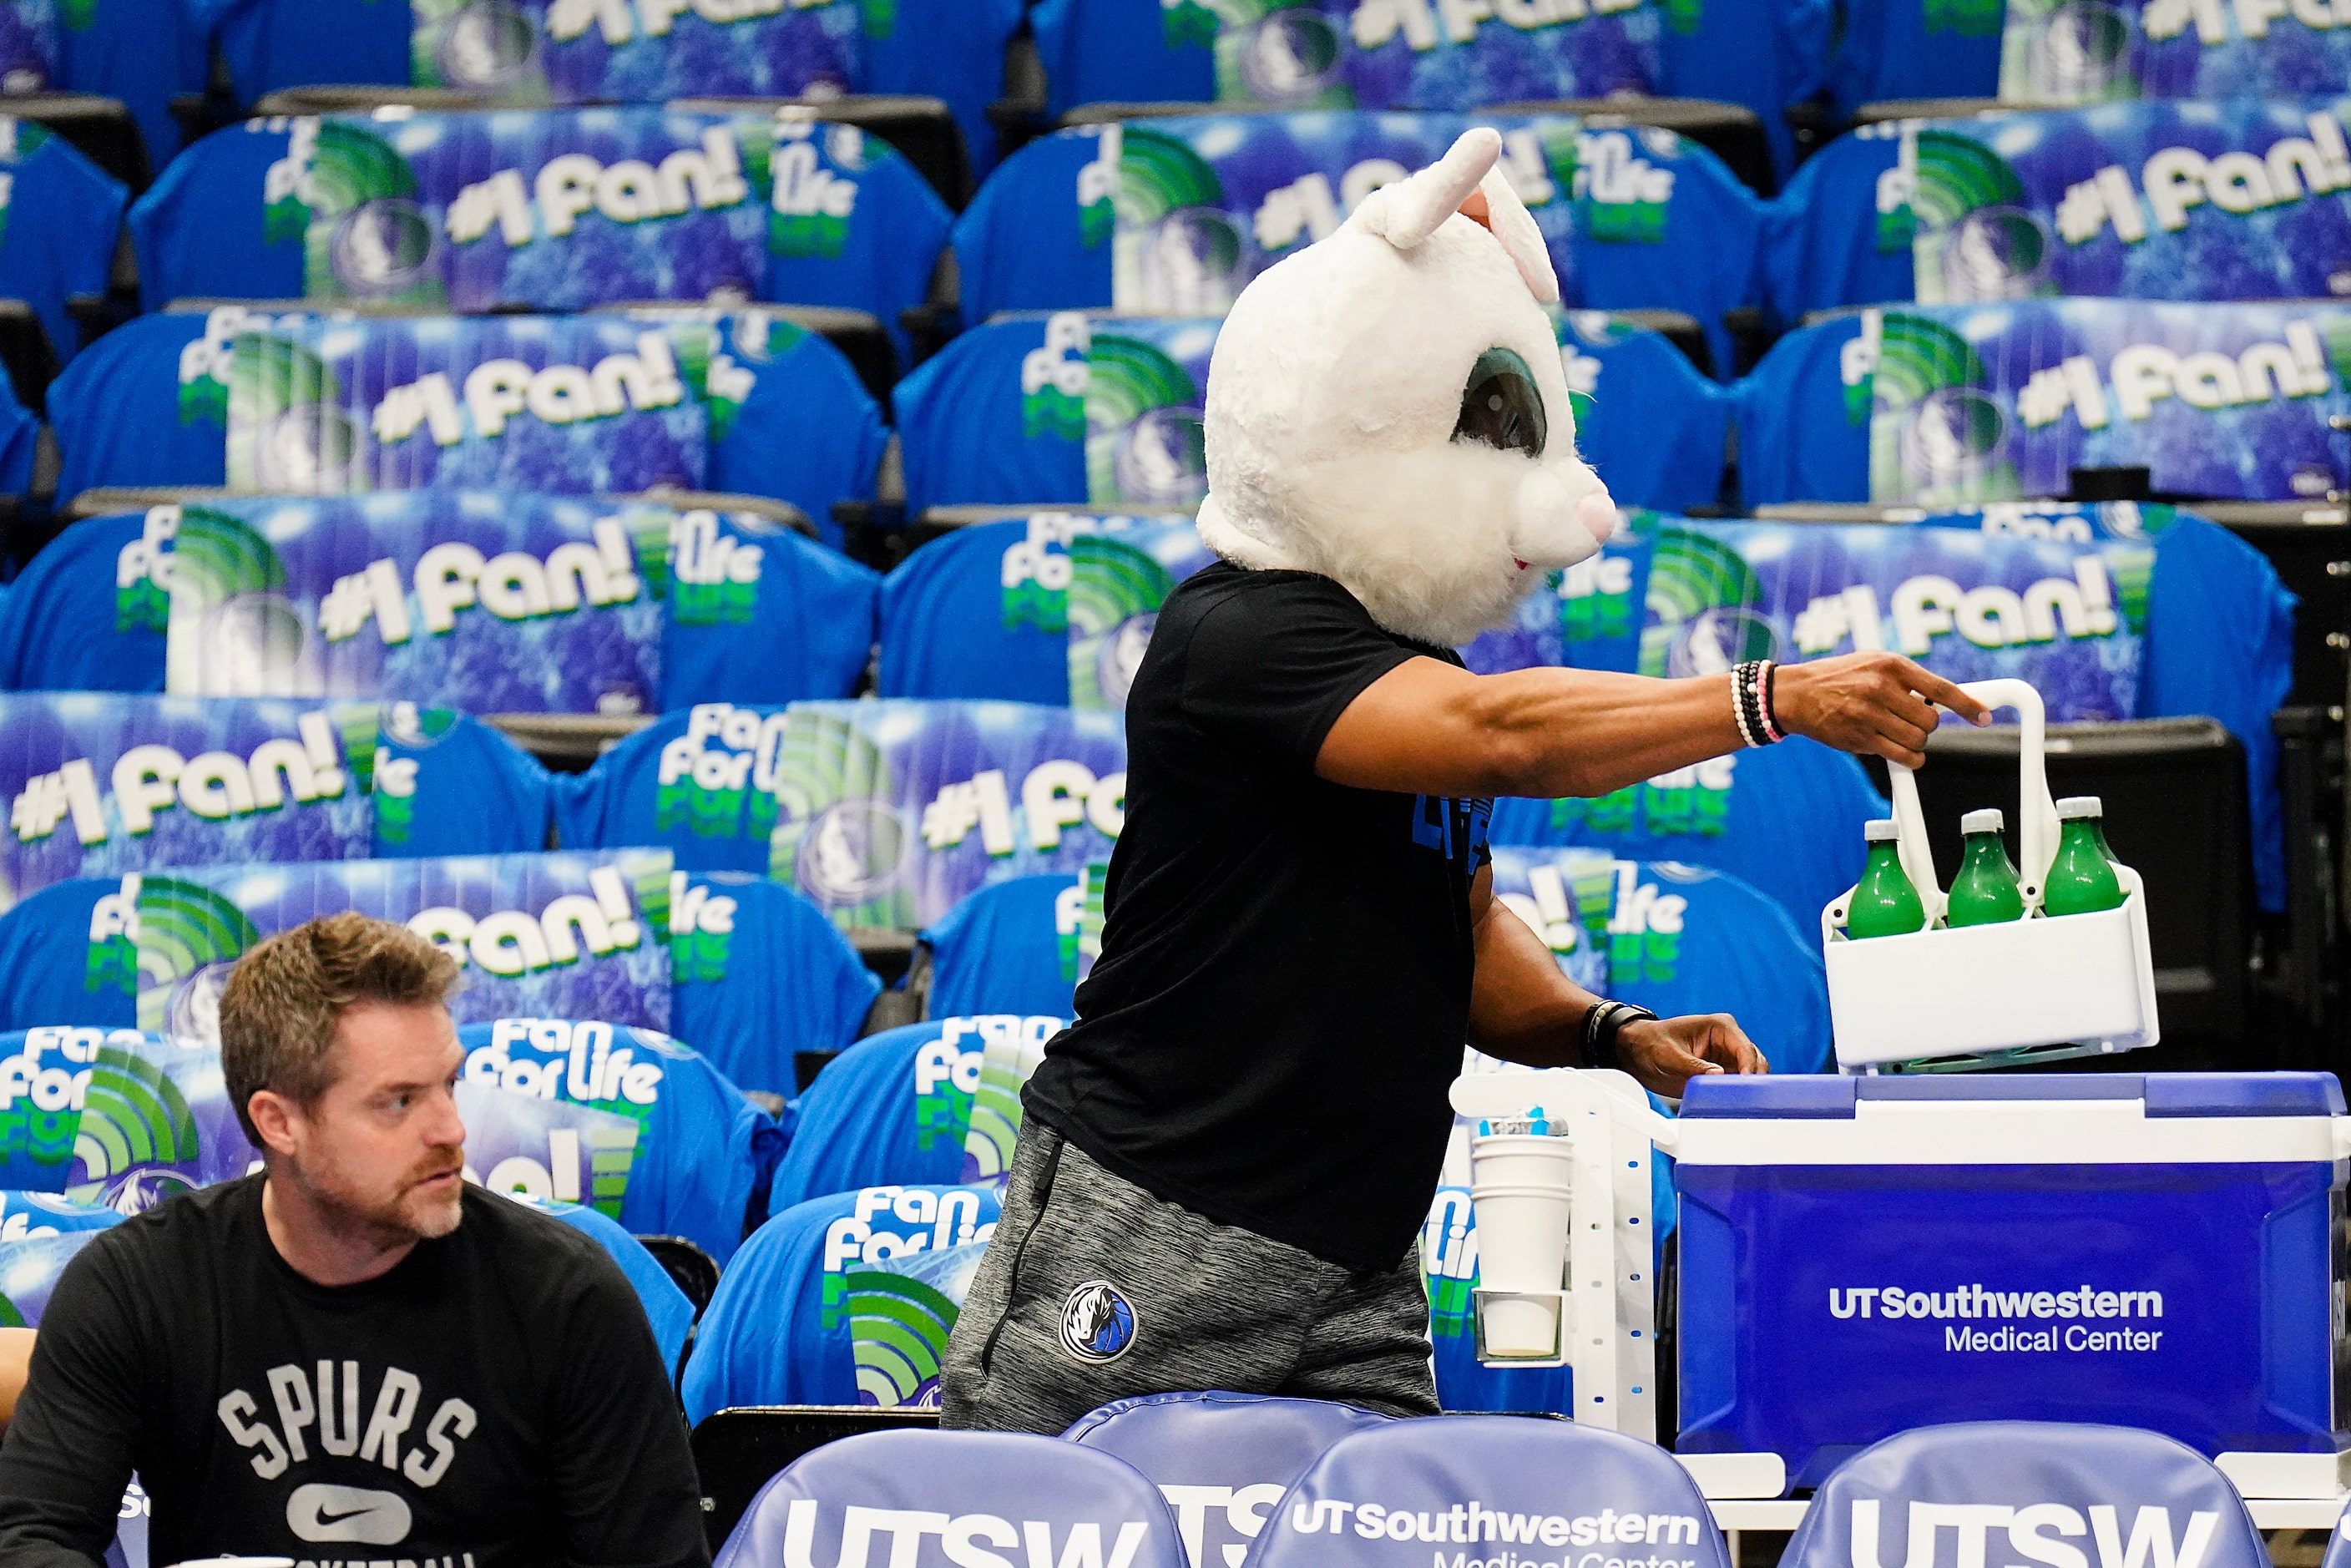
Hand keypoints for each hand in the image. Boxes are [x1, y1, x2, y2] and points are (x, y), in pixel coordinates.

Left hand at [1614, 1014, 1766, 1097]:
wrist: (1636, 1051)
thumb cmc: (1650, 1043)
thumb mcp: (1668, 1055)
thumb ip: (1692, 1066)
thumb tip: (1719, 1074)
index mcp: (1720, 1026)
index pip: (1745, 1049)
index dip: (1750, 1068)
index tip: (1746, 1086)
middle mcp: (1728, 1040)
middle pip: (1755, 1062)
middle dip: (1753, 1080)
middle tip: (1745, 1100)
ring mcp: (1727, 1056)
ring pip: (1751, 1075)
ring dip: (1748, 1088)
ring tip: (1740, 1105)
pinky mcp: (1722, 1072)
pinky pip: (1738, 1084)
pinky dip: (1738, 1094)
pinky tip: (1732, 1105)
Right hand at [1771, 652, 1992, 769]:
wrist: (1796, 693)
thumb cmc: (1840, 677)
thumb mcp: (1874, 663)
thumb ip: (1908, 678)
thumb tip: (1945, 699)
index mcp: (1891, 665)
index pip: (1941, 689)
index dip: (1967, 706)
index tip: (1984, 716)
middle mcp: (1881, 688)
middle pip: (1931, 721)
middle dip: (1927, 726)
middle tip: (1911, 721)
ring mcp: (1870, 715)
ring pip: (1918, 740)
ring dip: (1916, 742)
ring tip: (1899, 734)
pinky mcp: (1860, 738)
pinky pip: (1901, 756)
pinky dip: (1910, 759)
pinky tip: (1904, 753)